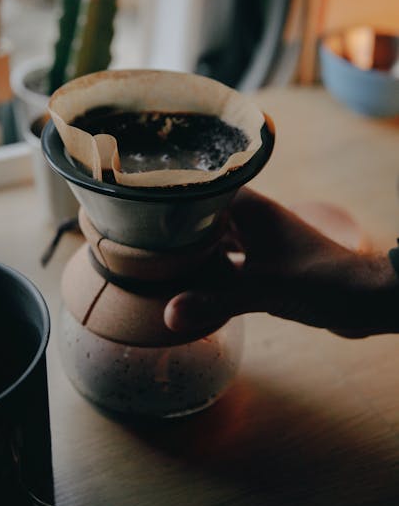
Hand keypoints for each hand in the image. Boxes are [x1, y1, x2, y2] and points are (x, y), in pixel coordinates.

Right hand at [164, 189, 398, 337]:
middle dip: (179, 226)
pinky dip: (215, 268)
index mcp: (251, 208)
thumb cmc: (319, 281)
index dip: (173, 196)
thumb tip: (168, 315)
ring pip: (219, 238)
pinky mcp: (269, 263)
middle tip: (141, 237)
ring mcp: (263, 240)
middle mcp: (255, 218)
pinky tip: (194, 281)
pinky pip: (232, 260)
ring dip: (197, 248)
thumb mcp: (263, 290)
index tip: (141, 207)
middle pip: (206, 215)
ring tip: (160, 258)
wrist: (363, 299)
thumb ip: (214, 300)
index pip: (202, 190)